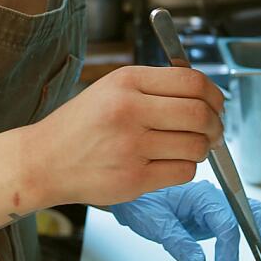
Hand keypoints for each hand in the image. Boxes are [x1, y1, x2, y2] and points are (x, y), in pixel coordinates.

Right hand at [25, 66, 223, 206]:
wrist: (43, 161)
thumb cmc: (80, 126)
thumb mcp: (111, 89)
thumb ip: (155, 87)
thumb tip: (205, 96)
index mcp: (126, 82)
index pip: (192, 82)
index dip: (215, 95)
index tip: (217, 104)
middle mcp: (129, 110)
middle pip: (200, 114)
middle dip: (216, 125)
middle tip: (213, 131)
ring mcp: (131, 146)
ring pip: (196, 146)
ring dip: (202, 149)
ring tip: (188, 148)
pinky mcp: (133, 179)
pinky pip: (183, 172)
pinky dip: (185, 168)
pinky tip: (170, 163)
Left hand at [109, 181, 260, 260]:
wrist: (132, 192)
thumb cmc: (140, 202)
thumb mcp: (151, 221)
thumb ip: (175, 240)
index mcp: (201, 196)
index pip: (226, 225)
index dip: (230, 254)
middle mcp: (216, 197)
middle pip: (252, 217)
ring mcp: (220, 205)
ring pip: (258, 215)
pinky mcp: (220, 214)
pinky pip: (252, 218)